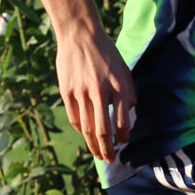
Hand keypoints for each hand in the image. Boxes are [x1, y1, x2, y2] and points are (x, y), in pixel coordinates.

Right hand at [57, 29, 136, 163]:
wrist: (80, 34)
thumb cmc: (105, 54)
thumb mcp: (124, 70)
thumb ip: (128, 93)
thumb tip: (126, 117)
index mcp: (119, 86)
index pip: (122, 122)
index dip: (123, 137)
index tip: (123, 142)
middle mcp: (101, 91)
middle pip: (103, 130)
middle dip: (107, 150)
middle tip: (110, 159)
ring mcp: (81, 92)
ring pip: (86, 128)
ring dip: (93, 145)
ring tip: (97, 153)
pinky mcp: (67, 91)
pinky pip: (74, 118)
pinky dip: (80, 130)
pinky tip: (85, 135)